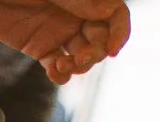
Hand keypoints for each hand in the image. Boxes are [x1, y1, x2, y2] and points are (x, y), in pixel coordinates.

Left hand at [0, 0, 130, 82]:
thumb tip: (111, 8)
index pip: (115, 15)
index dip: (119, 33)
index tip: (111, 50)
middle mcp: (74, 14)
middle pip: (100, 40)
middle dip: (95, 53)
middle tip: (79, 59)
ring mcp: (58, 32)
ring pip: (82, 57)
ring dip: (79, 67)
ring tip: (62, 66)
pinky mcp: (40, 48)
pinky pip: (58, 67)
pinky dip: (61, 75)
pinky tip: (55, 72)